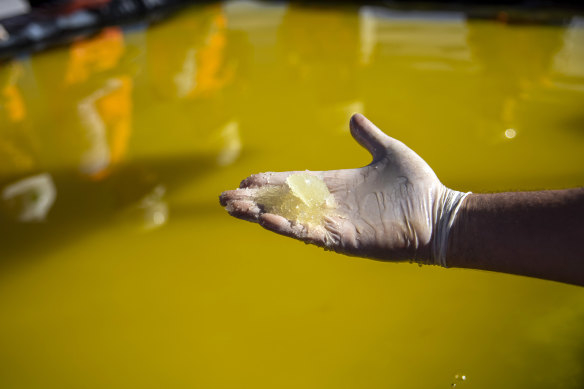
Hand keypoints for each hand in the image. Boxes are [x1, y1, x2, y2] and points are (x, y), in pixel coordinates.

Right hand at [220, 114, 465, 263]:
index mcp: (336, 185)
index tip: (246, 179)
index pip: (294, 183)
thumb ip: (369, 137)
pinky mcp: (344, 240)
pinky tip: (265, 220)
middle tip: (223, 199)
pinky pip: (309, 234)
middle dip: (254, 200)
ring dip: (259, 214)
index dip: (270, 181)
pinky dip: (287, 228)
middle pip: (283, 202)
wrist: (439, 214)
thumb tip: (353, 118)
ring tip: (232, 209)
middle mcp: (330, 205)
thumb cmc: (418, 186)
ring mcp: (335, 224)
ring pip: (288, 219)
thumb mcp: (389, 152)